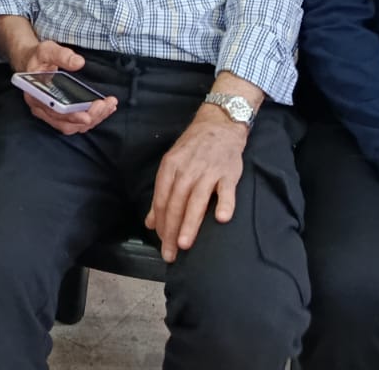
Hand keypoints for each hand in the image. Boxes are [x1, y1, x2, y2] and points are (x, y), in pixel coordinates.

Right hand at [8, 37, 117, 135]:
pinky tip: (105, 109)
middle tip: (106, 105)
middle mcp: (41, 109)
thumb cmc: (38, 58)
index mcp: (35, 95)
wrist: (32, 63)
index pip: (54, 111)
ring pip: (73, 126)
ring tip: (109, 106)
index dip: (71, 116)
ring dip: (94, 119)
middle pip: (66, 123)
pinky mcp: (60, 114)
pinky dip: (92, 118)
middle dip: (89, 116)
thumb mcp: (47, 50)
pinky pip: (76, 122)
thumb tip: (79, 62)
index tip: (88, 115)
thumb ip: (61, 55)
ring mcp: (50, 114)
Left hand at [145, 110, 248, 262]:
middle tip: (170, 254)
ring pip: (196, 199)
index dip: (160, 223)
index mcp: (170, 167)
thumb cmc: (193, 148)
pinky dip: (224, 203)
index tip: (161, 244)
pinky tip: (222, 219)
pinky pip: (226, 190)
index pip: (162, 199)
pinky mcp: (228, 172)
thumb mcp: (172, 165)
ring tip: (184, 244)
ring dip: (189, 222)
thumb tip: (150, 223)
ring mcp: (208, 170)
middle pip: (176, 203)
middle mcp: (187, 169)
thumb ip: (162, 195)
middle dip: (171, 230)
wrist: (219, 124)